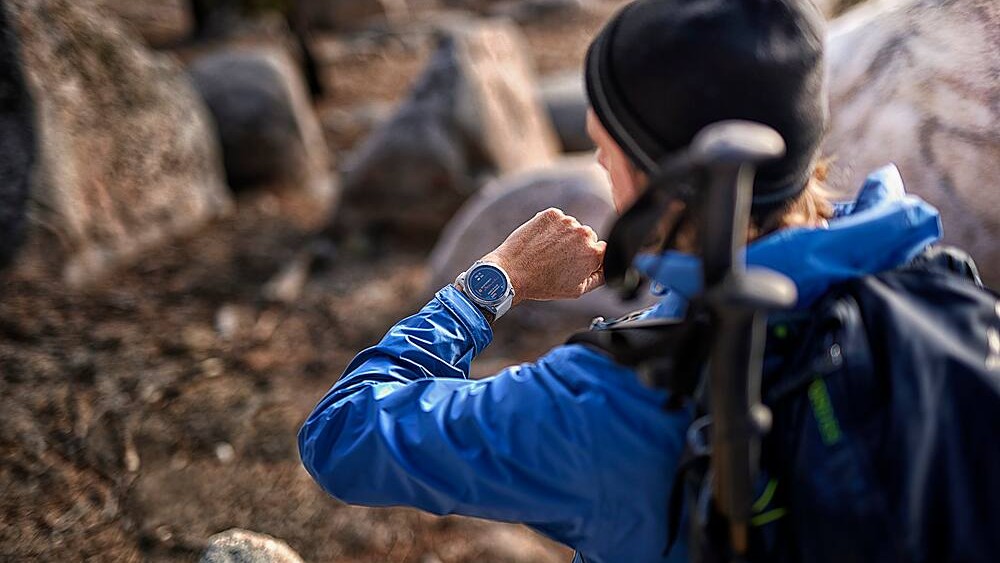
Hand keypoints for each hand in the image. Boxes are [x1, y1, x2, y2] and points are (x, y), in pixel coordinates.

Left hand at [482, 208, 605, 305]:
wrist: (512, 272)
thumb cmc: (543, 284)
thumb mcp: (577, 290)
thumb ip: (600, 278)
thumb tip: (609, 268)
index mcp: (594, 253)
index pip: (603, 250)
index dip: (589, 259)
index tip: (576, 264)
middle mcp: (584, 234)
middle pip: (588, 237)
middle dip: (577, 247)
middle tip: (558, 261)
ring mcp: (567, 222)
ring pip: (572, 227)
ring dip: (563, 237)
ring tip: (546, 253)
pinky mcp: (551, 214)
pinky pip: (557, 220)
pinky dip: (550, 228)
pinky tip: (540, 243)